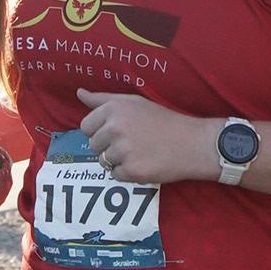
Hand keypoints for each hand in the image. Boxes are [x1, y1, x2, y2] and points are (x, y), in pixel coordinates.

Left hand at [75, 87, 218, 182]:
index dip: (100, 131)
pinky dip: (127, 173)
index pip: (86, 126)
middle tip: (133, 143)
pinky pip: (116, 175)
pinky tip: (144, 163)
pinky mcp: (131, 170)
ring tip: (140, 153)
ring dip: (118, 161)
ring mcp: (123, 150)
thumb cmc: (163, 120)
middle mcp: (115, 128)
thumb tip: (79, 93)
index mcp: (114, 108)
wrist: (192, 143)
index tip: (118, 132)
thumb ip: (103, 99)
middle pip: (93, 145)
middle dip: (108, 146)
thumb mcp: (134, 102)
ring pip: (104, 161)